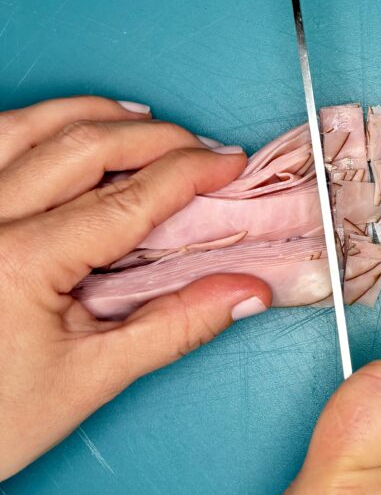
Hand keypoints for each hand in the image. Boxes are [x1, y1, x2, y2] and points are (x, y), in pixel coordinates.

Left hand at [0, 96, 271, 479]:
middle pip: (82, 145)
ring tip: (141, 121)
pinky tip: (59, 131)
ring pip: (27, 126)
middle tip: (199, 146)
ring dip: (91, 114)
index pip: (127, 198)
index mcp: (21, 261)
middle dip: (153, 136)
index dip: (189, 172)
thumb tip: (244, 292)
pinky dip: (31, 125)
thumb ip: (173, 326)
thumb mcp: (89, 380)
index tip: (227, 164)